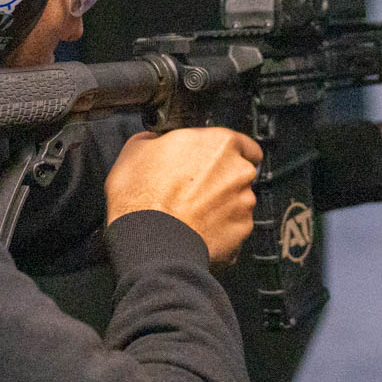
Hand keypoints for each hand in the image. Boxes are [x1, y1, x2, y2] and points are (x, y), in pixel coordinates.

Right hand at [105, 128, 262, 264]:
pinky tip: (196, 229)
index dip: (228, 153)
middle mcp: (238, 172)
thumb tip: (156, 142)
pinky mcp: (241, 231)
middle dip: (221, 180)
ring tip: (190, 212)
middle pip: (239, 173)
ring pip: (237, 200)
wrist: (148, 242)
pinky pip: (234, 226)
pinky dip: (220, 229)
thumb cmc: (143, 197)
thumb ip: (159, 140)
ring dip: (220, 205)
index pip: (244, 144)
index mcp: (220, 144)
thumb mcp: (136, 150)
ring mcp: (243, 203)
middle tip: (192, 188)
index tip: (217, 161)